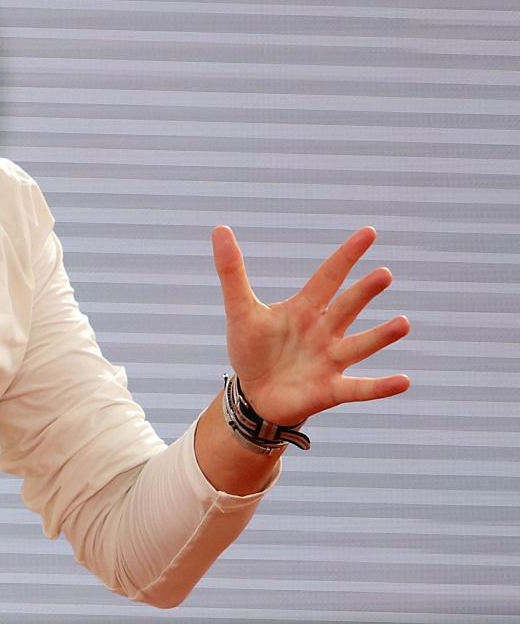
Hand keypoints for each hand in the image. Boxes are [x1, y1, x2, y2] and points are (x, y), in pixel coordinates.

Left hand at [211, 225, 411, 427]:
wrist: (254, 394)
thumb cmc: (253, 349)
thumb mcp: (240, 310)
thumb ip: (232, 272)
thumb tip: (220, 229)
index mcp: (305, 309)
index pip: (328, 276)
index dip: (346, 256)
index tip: (369, 232)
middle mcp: (324, 331)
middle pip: (347, 307)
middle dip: (364, 292)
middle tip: (383, 274)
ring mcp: (331, 360)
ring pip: (359, 346)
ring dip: (380, 336)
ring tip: (403, 323)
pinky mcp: (331, 390)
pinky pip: (360, 388)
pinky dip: (380, 387)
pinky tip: (404, 381)